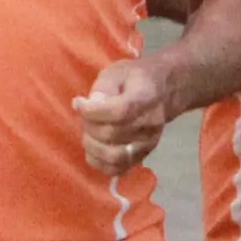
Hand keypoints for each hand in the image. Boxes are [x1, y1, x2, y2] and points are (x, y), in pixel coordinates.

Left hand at [72, 54, 176, 171]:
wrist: (162, 92)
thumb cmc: (135, 79)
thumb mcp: (117, 71)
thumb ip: (102, 87)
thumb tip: (89, 106)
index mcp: (145, 98)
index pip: (119, 112)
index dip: (93, 112)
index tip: (79, 103)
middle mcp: (150, 125)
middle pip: (112, 134)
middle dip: (89, 126)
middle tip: (85, 115)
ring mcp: (147, 144)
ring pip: (113, 156)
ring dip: (92, 145)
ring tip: (89, 131)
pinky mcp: (141, 157)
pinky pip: (115, 169)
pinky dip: (98, 160)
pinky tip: (94, 146)